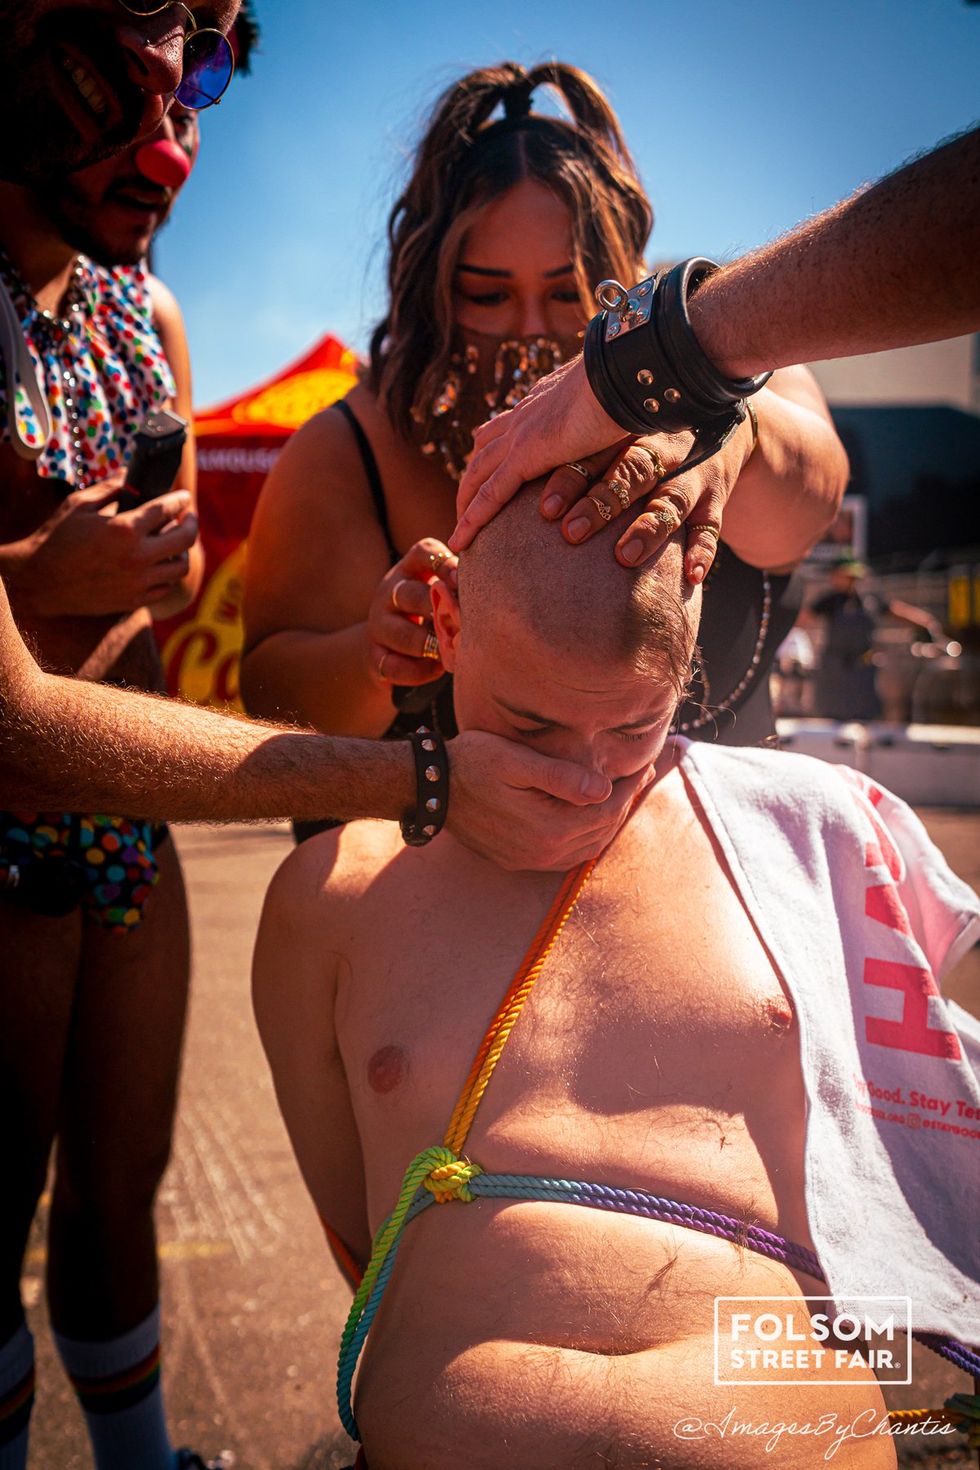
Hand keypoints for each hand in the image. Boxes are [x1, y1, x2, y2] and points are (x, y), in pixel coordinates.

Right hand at [20, 479, 198, 616]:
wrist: (40, 581)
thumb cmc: (57, 539)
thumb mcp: (80, 505)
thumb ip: (110, 488)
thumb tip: (130, 473)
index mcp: (124, 529)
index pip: (167, 509)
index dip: (179, 500)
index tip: (183, 496)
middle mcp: (137, 557)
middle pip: (185, 538)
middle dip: (191, 523)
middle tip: (188, 516)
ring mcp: (138, 582)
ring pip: (181, 566)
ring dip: (182, 551)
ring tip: (175, 542)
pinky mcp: (134, 601)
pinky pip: (165, 587)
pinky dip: (168, 574)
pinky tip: (161, 564)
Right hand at [367, 537, 457, 687]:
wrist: (390, 645)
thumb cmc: (431, 612)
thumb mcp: (442, 590)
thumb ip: (461, 586)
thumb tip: (494, 589)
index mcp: (410, 568)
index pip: (424, 552)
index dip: (445, 564)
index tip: (463, 580)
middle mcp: (388, 592)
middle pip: (410, 594)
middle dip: (437, 609)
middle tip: (462, 623)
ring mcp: (378, 625)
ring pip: (404, 635)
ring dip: (432, 645)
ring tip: (453, 651)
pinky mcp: (374, 655)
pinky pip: (396, 666)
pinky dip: (421, 671)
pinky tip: (438, 669)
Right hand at [446, 729, 652, 870]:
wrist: (429, 788)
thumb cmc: (471, 763)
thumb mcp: (515, 760)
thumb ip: (561, 776)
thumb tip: (602, 788)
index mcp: (548, 827)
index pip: (606, 810)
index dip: (630, 787)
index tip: (645, 765)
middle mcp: (543, 852)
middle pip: (601, 831)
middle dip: (624, 803)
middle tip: (640, 777)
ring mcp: (530, 860)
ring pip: (587, 848)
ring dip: (607, 822)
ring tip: (620, 794)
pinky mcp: (518, 860)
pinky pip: (566, 857)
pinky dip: (586, 838)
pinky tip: (589, 819)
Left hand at [451, 355, 622, 551]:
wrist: (622, 373)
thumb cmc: (629, 386)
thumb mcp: (611, 408)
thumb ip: (603, 424)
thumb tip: (618, 431)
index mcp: (542, 404)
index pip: (506, 430)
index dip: (493, 456)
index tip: (489, 477)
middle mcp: (524, 416)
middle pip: (482, 453)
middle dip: (471, 484)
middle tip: (465, 513)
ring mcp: (520, 435)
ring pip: (478, 475)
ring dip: (465, 506)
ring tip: (460, 536)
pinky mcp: (525, 454)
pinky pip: (490, 494)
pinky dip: (473, 519)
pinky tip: (463, 542)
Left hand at [529, 419, 753, 579]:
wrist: (716, 423)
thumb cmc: (643, 438)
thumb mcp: (611, 432)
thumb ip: (567, 447)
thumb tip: (493, 461)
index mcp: (625, 435)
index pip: (593, 453)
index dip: (568, 480)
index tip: (544, 510)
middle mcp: (658, 451)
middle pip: (629, 473)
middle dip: (600, 504)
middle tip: (571, 533)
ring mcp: (689, 475)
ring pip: (670, 500)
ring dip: (648, 529)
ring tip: (625, 556)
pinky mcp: (714, 500)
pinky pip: (711, 527)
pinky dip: (703, 552)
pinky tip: (690, 578)